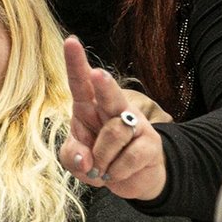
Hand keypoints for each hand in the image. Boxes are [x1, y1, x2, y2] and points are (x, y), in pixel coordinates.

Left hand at [57, 36, 166, 200]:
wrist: (132, 179)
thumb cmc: (100, 160)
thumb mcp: (77, 161)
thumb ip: (72, 157)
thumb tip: (85, 160)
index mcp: (89, 106)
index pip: (80, 83)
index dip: (76, 63)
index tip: (70, 41)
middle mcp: (113, 109)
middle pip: (110, 94)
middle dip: (104, 84)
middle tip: (96, 74)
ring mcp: (135, 124)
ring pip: (115, 133)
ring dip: (102, 158)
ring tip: (102, 169)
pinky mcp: (151, 143)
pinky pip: (128, 157)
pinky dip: (116, 171)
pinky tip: (116, 172)